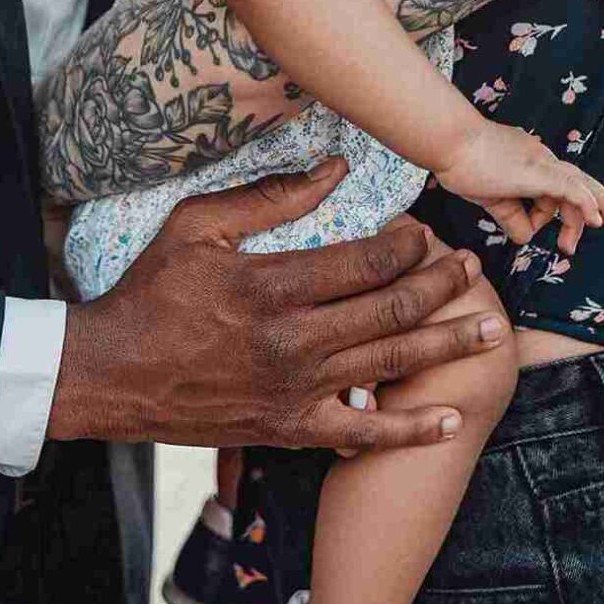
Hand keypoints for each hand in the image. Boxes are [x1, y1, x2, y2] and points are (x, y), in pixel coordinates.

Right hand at [49, 159, 505, 451]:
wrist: (112, 375)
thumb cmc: (151, 292)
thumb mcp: (197, 226)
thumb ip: (270, 198)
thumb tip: (333, 170)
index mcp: (272, 286)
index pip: (364, 263)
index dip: (405, 246)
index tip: (422, 231)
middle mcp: (293, 342)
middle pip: (390, 311)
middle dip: (441, 287)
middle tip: (472, 269)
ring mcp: (296, 391)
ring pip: (390, 365)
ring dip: (446, 345)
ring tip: (490, 329)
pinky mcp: (290, 429)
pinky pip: (362, 433)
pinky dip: (410, 429)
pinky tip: (449, 419)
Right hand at [432, 121, 603, 254]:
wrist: (449, 142)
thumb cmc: (462, 163)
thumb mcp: (491, 198)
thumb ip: (511, 216)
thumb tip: (526, 237)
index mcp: (532, 164)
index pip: (561, 189)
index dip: (567, 216)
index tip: (562, 242)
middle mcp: (542, 159)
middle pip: (582, 183)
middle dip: (603, 208)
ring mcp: (541, 163)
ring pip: (583, 184)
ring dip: (601, 209)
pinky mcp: (537, 171)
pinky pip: (570, 188)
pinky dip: (586, 204)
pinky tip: (596, 220)